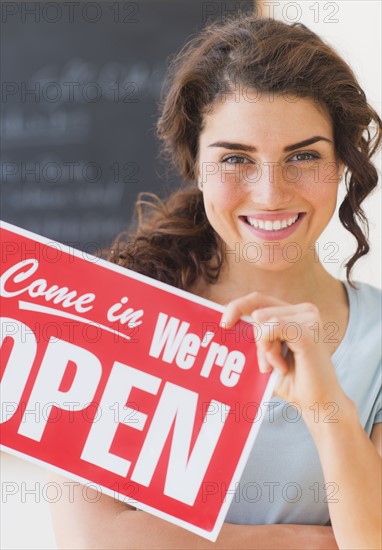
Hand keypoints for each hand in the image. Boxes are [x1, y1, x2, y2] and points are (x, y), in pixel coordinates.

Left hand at [220, 291, 346, 418]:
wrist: (317, 405)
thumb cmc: (291, 381)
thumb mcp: (266, 353)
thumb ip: (254, 334)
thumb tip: (225, 321)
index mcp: (295, 312)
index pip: (259, 298)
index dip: (238, 306)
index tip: (224, 325)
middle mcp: (305, 310)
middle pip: (258, 310)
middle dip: (255, 340)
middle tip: (266, 366)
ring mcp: (309, 318)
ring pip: (263, 319)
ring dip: (263, 348)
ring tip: (277, 366)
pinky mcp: (308, 330)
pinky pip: (272, 326)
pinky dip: (269, 348)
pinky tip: (281, 366)